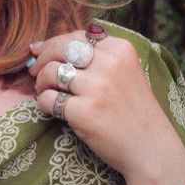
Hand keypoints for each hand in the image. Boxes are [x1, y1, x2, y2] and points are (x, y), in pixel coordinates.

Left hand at [27, 29, 184, 184]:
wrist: (150, 148)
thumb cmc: (133, 111)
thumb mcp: (126, 72)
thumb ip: (98, 56)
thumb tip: (50, 46)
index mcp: (121, 50)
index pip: (76, 36)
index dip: (53, 43)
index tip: (40, 52)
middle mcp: (110, 65)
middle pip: (60, 48)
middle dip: (41, 58)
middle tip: (34, 70)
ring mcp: (97, 88)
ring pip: (50, 72)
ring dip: (40, 83)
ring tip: (45, 91)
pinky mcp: (84, 112)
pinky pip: (47, 100)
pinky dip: (43, 104)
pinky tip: (51, 109)